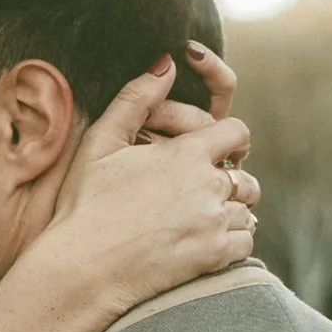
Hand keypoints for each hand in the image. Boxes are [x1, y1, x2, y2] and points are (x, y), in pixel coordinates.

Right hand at [46, 49, 259, 319]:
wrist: (83, 267)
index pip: (236, 132)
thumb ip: (136, 98)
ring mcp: (214, 222)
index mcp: (186, 153)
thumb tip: (167, 63)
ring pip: (247, 209)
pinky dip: (235, 239)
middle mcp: (208, 185)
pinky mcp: (214, 256)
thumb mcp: (102, 141)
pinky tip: (211, 240)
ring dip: (233, 210)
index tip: (215, 149)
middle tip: (206, 190)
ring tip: (206, 216)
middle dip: (232, 179)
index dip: (228, 138)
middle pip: (245, 175)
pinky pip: (246, 241)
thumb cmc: (85, 203)